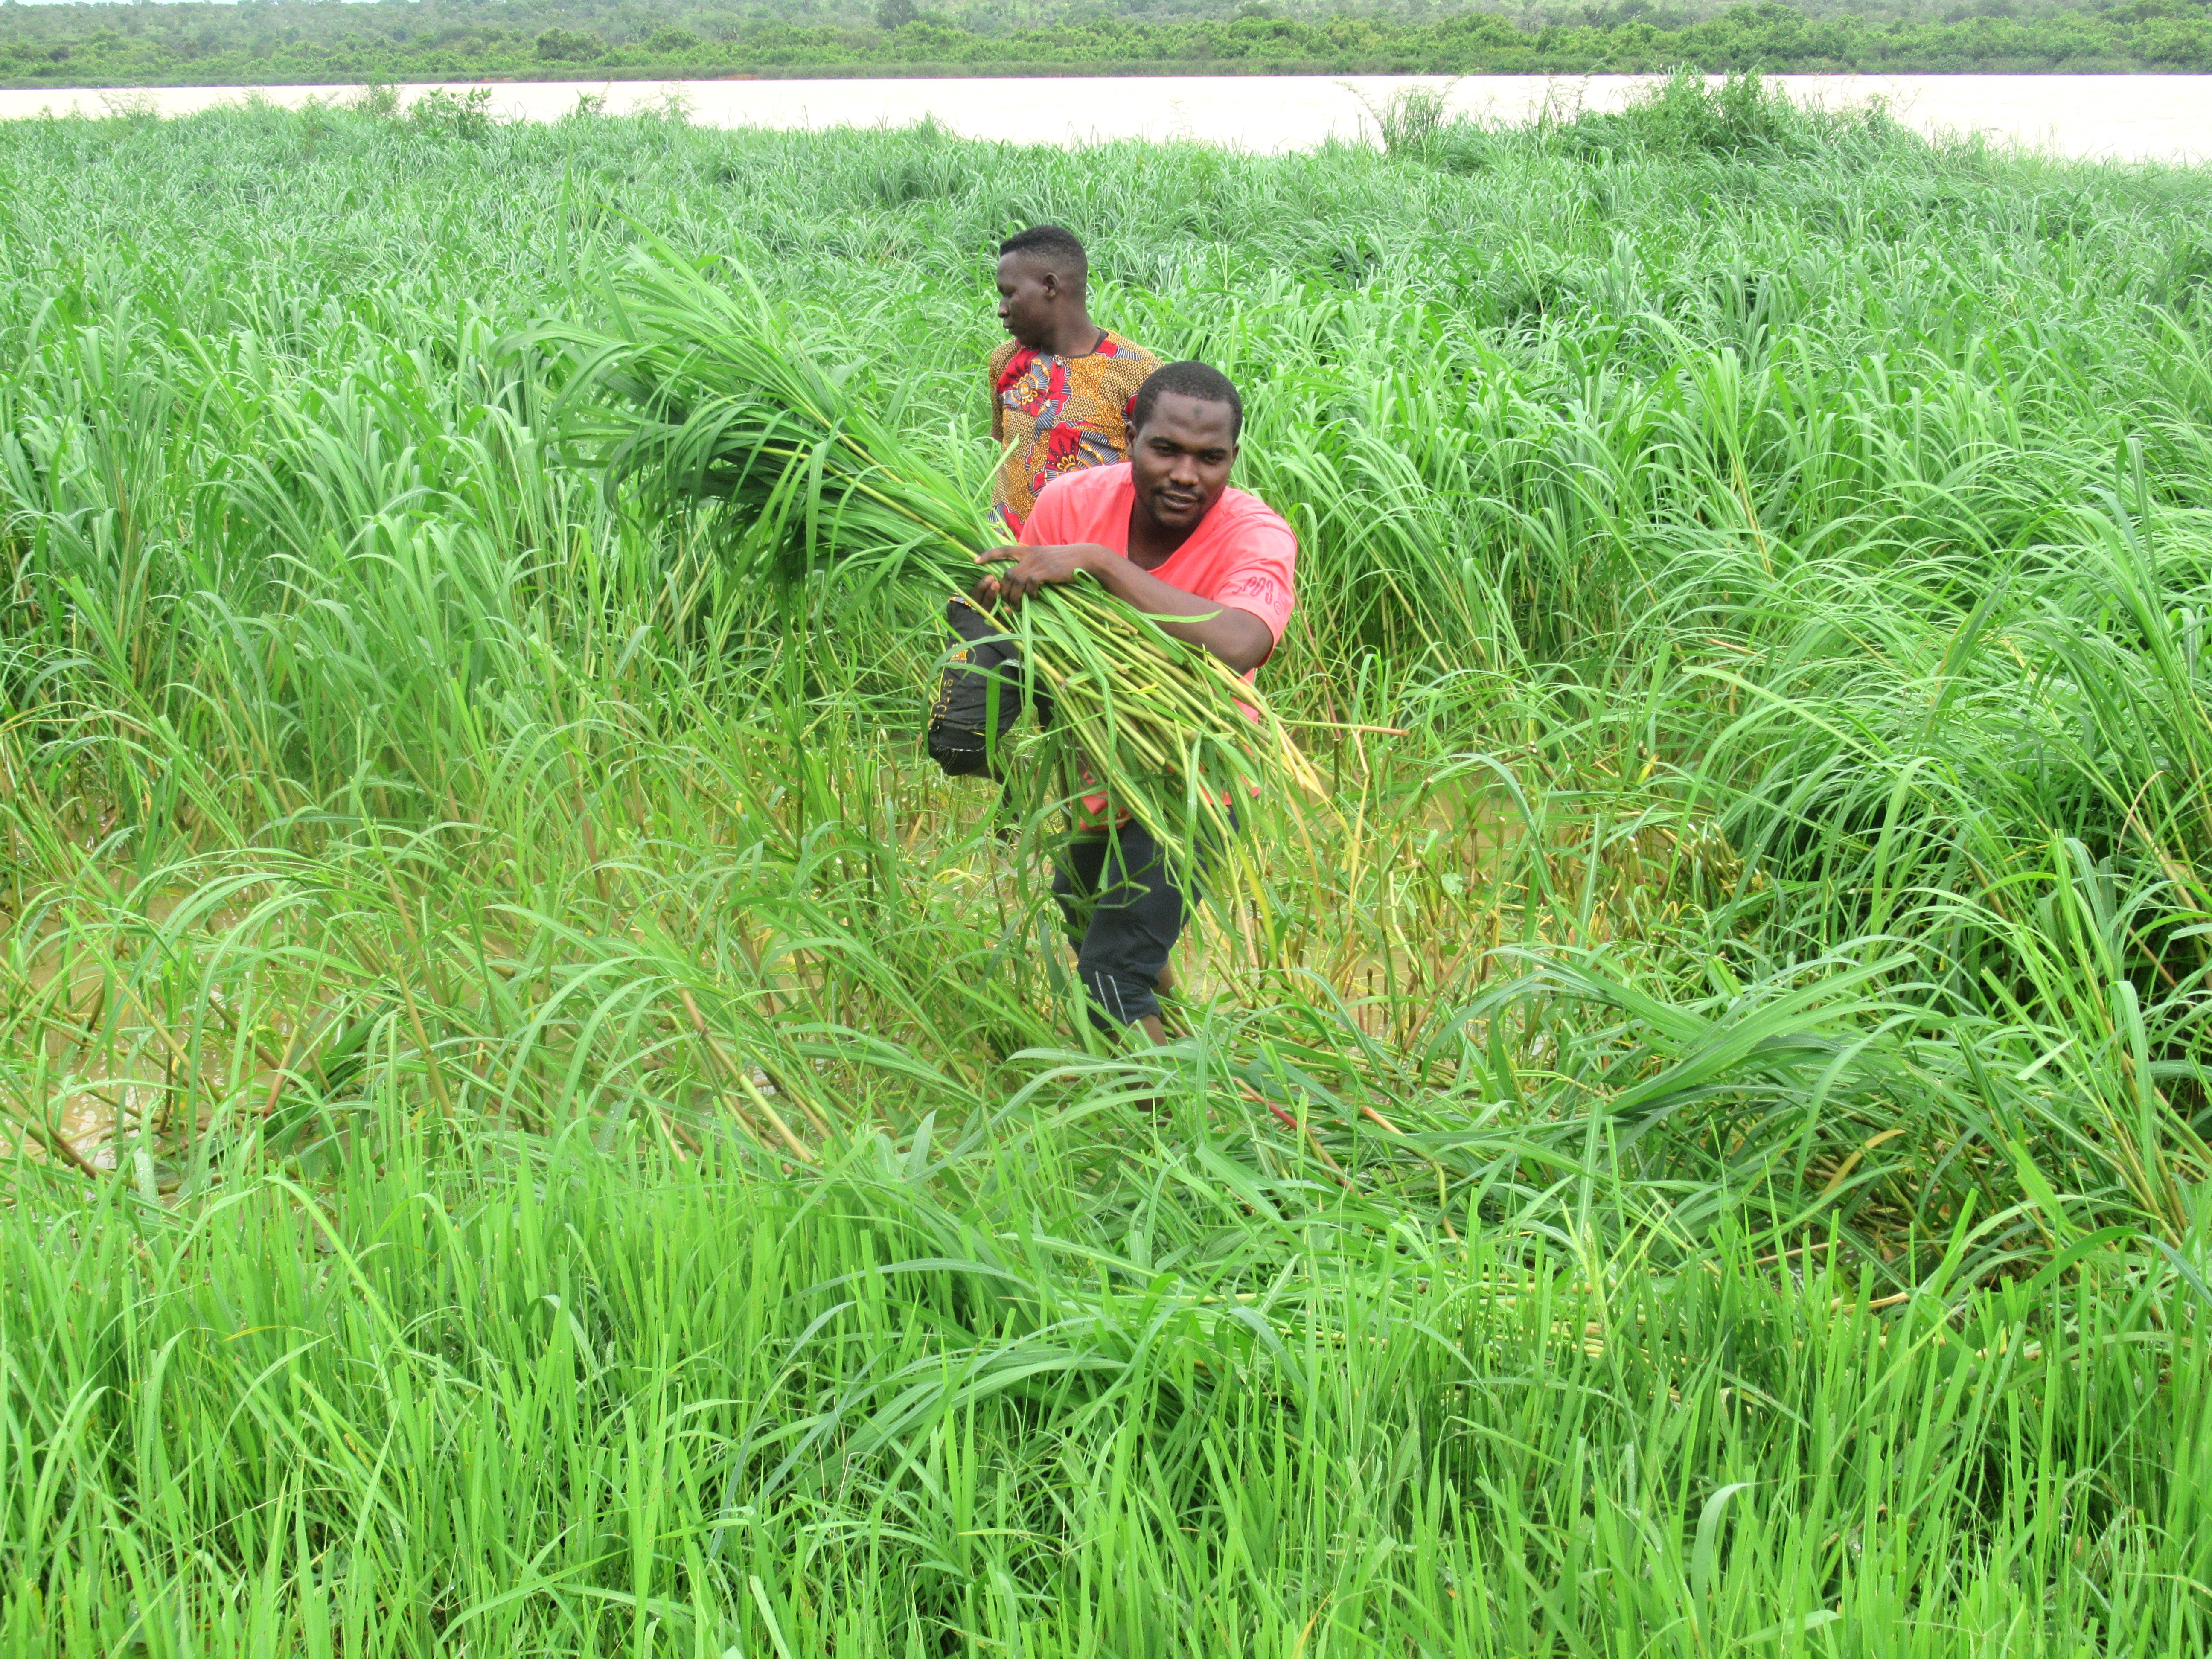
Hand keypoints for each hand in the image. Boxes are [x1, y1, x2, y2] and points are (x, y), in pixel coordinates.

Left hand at [974, 544, 1096, 605]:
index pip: (1003, 549)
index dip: (988, 555)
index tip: (975, 561)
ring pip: (1015, 580)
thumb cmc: (1068, 561)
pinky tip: (1034, 597)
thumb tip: (1025, 578)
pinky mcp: (1046, 571)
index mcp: (1029, 550)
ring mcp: (1038, 562)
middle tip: (1006, 601)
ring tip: (1017, 604)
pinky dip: (1029, 593)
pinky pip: (1029, 584)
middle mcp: (1030, 554)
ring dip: (1014, 595)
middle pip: (1006, 573)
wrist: (1086, 558)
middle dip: (1003, 589)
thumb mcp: (1047, 558)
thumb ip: (1034, 564)